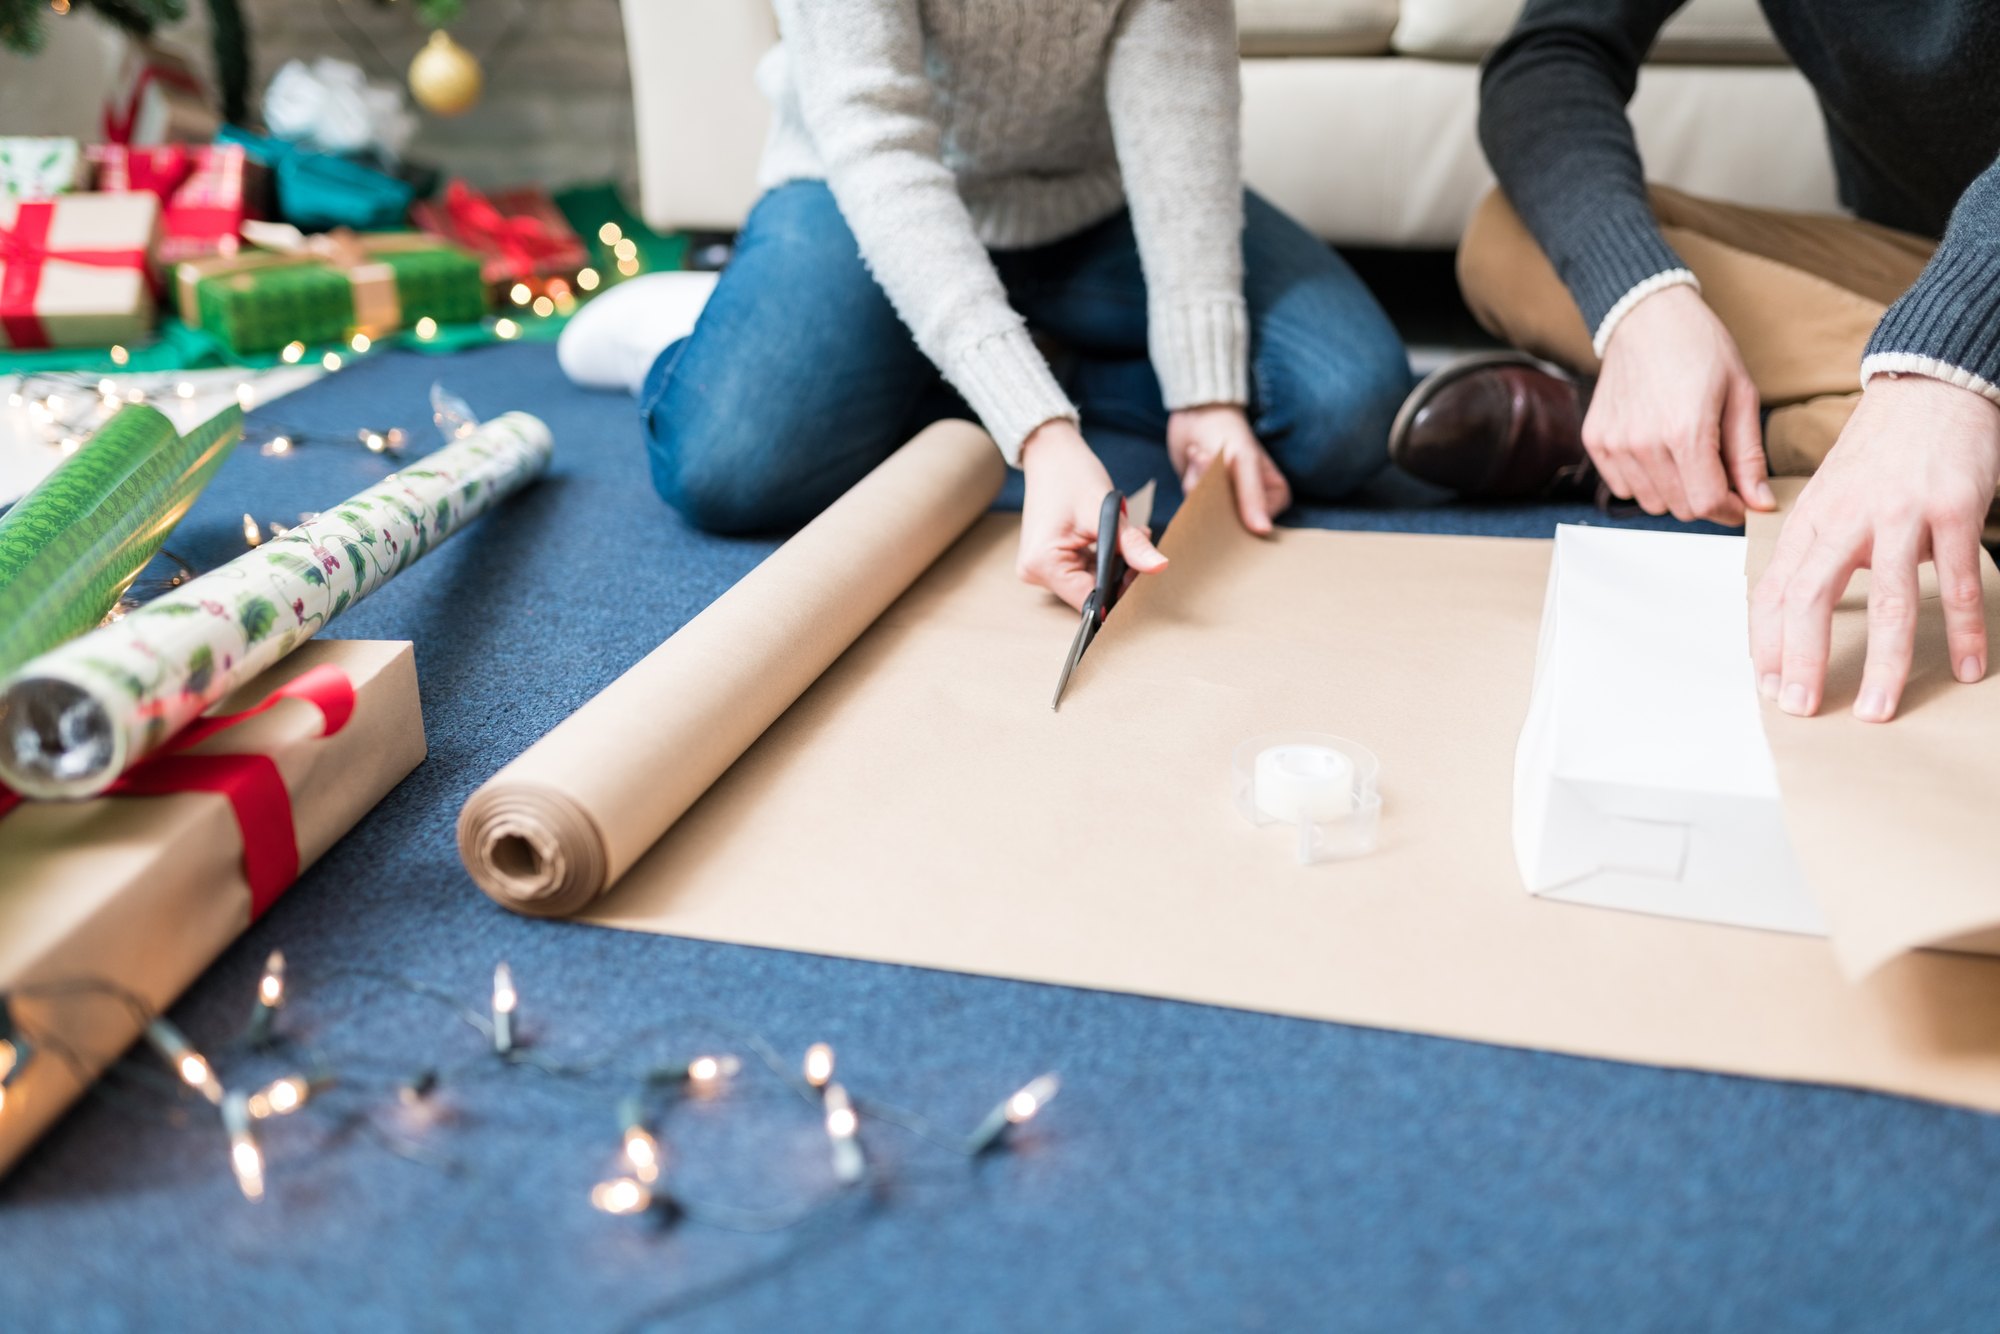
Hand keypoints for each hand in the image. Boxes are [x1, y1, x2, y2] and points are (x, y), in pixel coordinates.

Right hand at [1017, 419, 1166, 609]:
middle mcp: (1037, 572)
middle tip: (1140, 548)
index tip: (1144, 577)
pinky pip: (1083, 571)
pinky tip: (1114, 539)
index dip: (1121, 593)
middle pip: (1090, 593)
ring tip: (1128, 536)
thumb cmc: (1071, 475)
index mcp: (1044, 564)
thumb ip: (1131, 545)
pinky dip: (1103, 559)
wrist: (1051, 453)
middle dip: (1120, 576)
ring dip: (1114, 566)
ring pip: (1090, 582)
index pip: (1089, 600)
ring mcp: (1041, 567)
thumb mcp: (1105, 512)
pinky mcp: (1050, 560)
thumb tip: (1159, 568)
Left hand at [1167, 404, 1290, 534]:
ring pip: (1209, 514)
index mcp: (1276, 496)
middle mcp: (1255, 502)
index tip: (1226, 476)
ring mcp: (1230, 501)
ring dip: (1198, 485)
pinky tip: (1194, 463)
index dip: (1235, 506)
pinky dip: (1190, 485)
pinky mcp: (1208, 498)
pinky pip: (1195, 507)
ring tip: (1202, 456)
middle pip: (1230, 522)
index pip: (1256, 524)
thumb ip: (1252, 497)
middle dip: (1213, 493)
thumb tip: (1263, 532)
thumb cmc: (1227, 432)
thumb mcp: (1244, 462)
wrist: (1196, 412)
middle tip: (1207, 459)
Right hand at [1586, 284, 1773, 524]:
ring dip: (1673, 490)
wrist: (1647, 316)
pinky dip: (1643, 480)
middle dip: (1704, 496)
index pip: (1707, 503)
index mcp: (1686, 431)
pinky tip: (1655, 449)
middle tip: (1714, 467)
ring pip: (1651, 503)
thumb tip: (1759, 503)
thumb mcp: (1741, 395)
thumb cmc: (1698, 347)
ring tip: (1683, 454)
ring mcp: (1615, 444)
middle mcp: (1644, 443)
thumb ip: (1748, 455)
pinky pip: (1623, 487)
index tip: (1739, 501)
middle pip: (1681, 508)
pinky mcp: (1596, 441)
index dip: (1730, 510)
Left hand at [1750, 375, 1999, 721]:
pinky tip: (1965, 667)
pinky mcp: (1953, 511)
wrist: (1930, 389)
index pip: (1775, 592)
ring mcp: (1901, 516)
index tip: (1769, 687)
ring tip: (1877, 708)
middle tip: (1803, 708)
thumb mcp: (1827, 500)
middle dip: (1805, 659)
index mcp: (1809, 522)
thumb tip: (1793, 616)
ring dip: (1883, 661)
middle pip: (1814, 598)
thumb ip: (1813, 554)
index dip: (1769, 643)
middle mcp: (1847, 520)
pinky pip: (1959, 581)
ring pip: (1888, 600)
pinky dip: (1964, 629)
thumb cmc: (1876, 453)